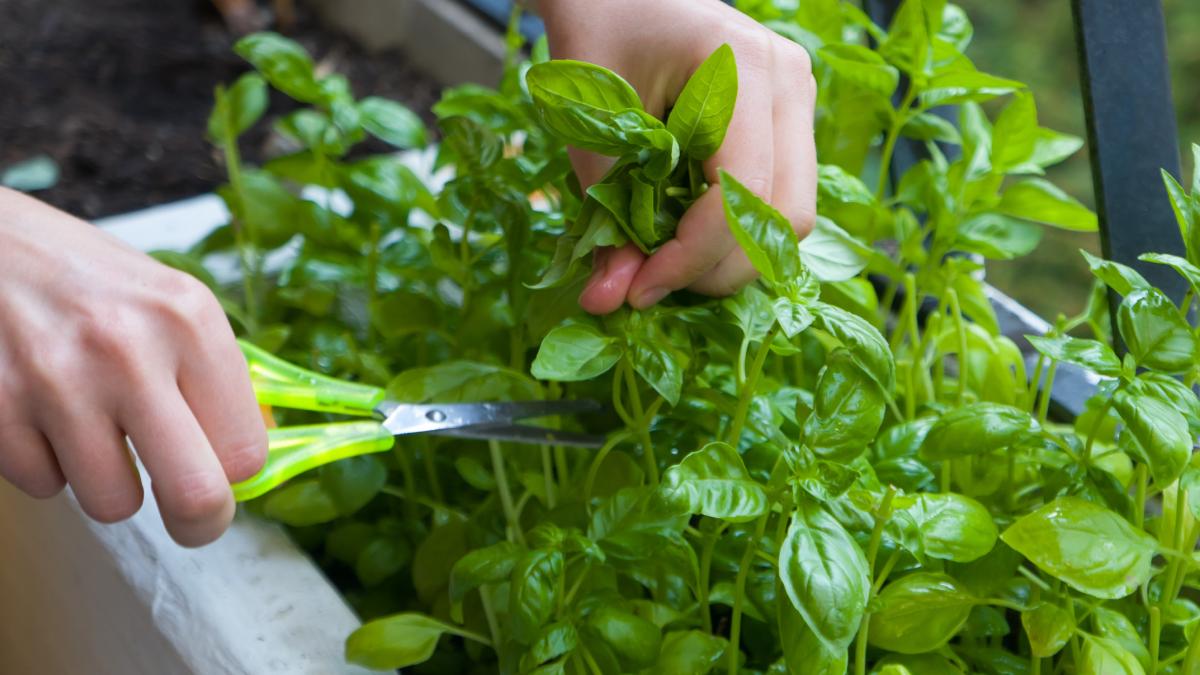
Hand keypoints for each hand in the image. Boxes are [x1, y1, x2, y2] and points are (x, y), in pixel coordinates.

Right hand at [0, 188, 266, 546]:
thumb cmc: (86, 278)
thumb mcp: (170, 303)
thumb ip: (217, 377)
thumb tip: (260, 458)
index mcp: (187, 319)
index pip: (246, 448)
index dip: (237, 474)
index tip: (224, 471)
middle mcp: (127, 349)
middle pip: (197, 495)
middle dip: (200, 522)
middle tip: (192, 517)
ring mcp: (56, 382)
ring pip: (114, 504)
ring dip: (109, 482)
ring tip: (97, 430)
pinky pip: (45, 486)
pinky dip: (49, 464)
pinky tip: (44, 414)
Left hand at [540, 0, 817, 313]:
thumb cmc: (596, 39)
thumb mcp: (590, 132)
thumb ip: (606, 217)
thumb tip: (608, 304)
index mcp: (743, 68)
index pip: (742, 195)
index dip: (692, 259)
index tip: (638, 289)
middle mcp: (790, 81)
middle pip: (786, 217)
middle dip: (718, 269)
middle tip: (650, 284)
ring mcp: (799, 98)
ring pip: (793, 216)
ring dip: (732, 256)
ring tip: (667, 261)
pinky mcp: (791, 118)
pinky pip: (782, 197)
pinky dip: (738, 232)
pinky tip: (687, 230)